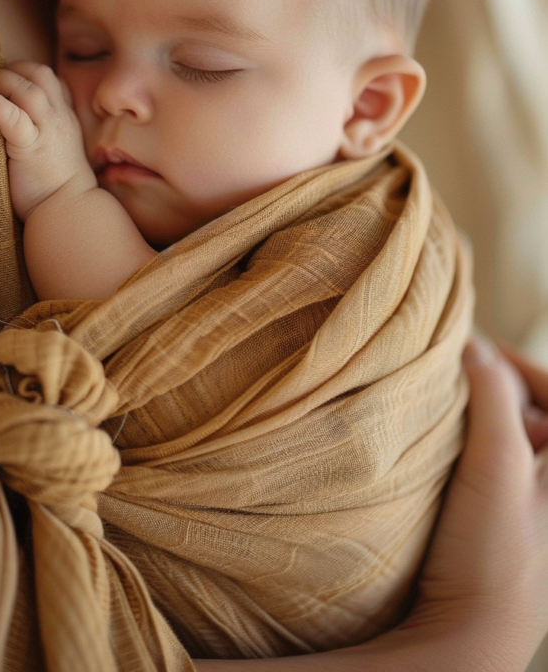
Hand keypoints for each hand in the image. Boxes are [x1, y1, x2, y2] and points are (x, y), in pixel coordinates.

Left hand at [0, 60, 94, 220]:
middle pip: (41, 74)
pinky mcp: (31, 146)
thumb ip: (37, 132)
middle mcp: (60, 118)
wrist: (68, 211)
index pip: (53, 81)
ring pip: (29, 88)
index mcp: (65, 119)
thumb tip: (3, 121)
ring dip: (2, 80)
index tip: (10, 79)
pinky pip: (13, 116)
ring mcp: (48, 130)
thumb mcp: (52, 150)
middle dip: (14, 69)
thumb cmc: (54, 187)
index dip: (29, 73)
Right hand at [396, 338, 547, 669]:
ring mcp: (540, 511)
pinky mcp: (516, 528)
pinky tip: (448, 458)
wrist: (465, 640)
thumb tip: (476, 347)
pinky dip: (477, 454)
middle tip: (456, 386)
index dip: (522, 368)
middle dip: (498, 394)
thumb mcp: (496, 466)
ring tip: (448, 420)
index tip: (479, 352)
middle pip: (537, 415)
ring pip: (515, 442)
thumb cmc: (493, 560)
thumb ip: (492, 398)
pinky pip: (501, 471)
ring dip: (485, 424)